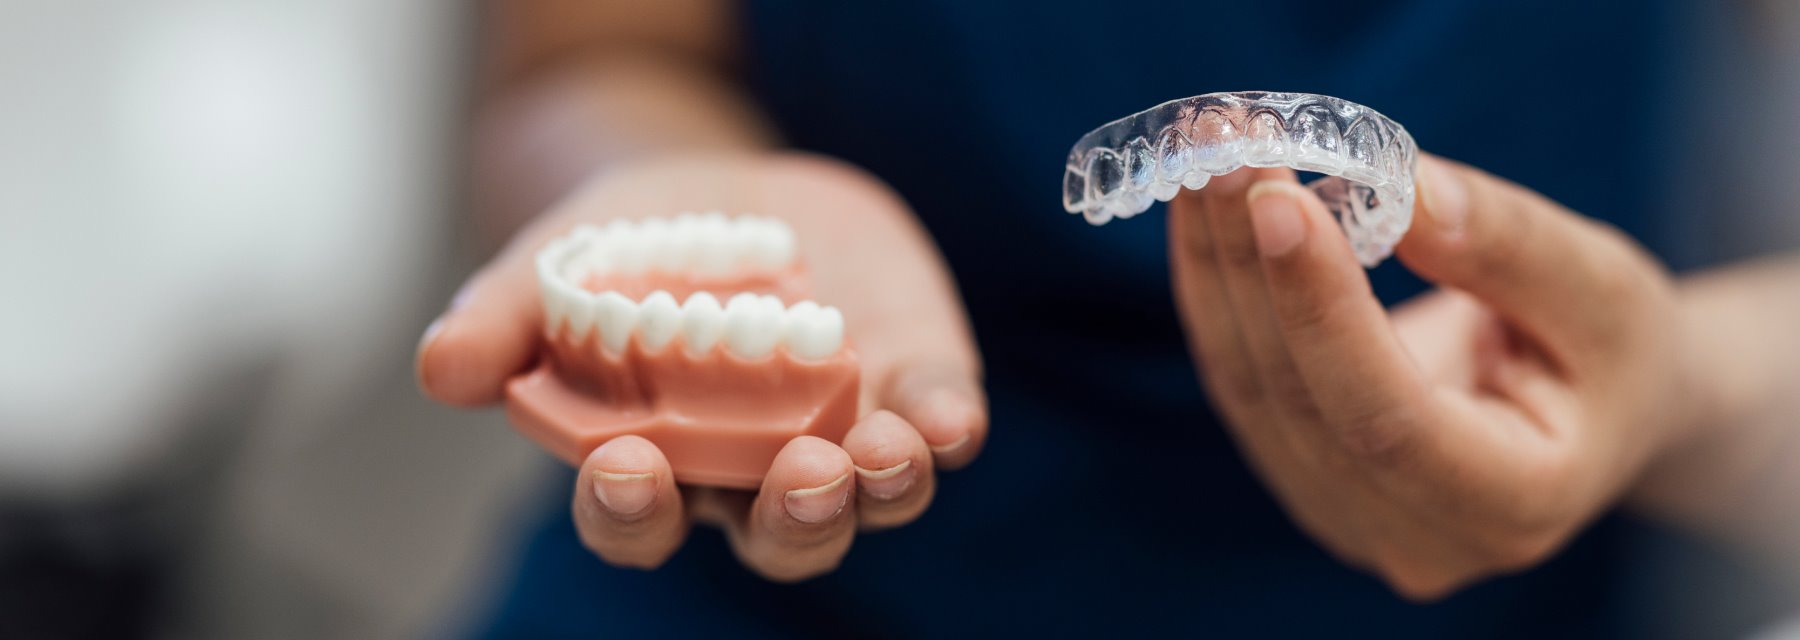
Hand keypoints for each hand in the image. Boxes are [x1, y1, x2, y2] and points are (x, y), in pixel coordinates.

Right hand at [417, 153, 985, 580]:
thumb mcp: (554, 267)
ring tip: (884, 452)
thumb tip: (442, 368)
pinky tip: (950, 419)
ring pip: (869, 495)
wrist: (726, 196)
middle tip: (801, 478)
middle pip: (780, 533)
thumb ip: (501, 318)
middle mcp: (757, 473)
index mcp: (659, 466)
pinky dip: (948, 425)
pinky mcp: (912, 380)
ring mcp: (843, 433)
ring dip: (883, 485)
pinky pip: (938, 420)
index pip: (641, 520)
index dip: (631, 510)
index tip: (627, 467)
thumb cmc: (628, 253)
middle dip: (794, 518)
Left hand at [1169, 156, 1694, 598]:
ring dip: (1217, 262)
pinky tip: (1206, 207)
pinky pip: (1238, 379)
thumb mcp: (1604, 288)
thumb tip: (1400, 187)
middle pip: (1300, 401)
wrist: (1598, 405)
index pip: (1387, 423)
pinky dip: (1215, 284)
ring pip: (1250, 390)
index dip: (1323, 313)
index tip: (1281, 201)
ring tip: (1209, 151)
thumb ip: (1508, 248)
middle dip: (1252, 263)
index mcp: (1515, 506)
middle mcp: (1416, 538)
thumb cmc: (1617, 348)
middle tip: (1227, 146)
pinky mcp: (1303, 477)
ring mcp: (1348, 519)